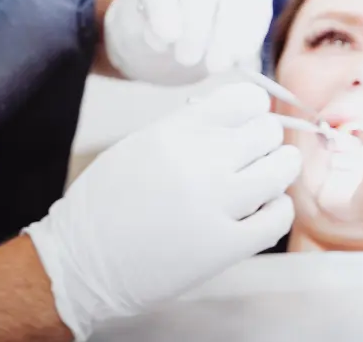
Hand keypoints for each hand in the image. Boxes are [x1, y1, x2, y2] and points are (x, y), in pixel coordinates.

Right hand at [25, 84, 299, 339]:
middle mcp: (201, 160)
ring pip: (282, 167)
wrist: (79, 263)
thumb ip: (189, 127)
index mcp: (177, 130)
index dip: (253, 110)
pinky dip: (278, 209)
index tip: (248, 122)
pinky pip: (279, 217)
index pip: (246, 99)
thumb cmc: (106, 203)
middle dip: (265, 140)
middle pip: (268, 131)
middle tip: (253, 156)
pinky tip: (263, 210)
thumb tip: (238, 116)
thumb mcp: (141, 144)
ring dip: (279, 169)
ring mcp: (216, 203)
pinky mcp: (225, 246)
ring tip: (265, 179)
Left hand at [103, 0, 272, 84]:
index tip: (168, 37)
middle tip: (186, 58)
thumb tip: (168, 36)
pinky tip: (238, 58)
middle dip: (196, 22)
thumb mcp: (131, 32)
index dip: (162, 3)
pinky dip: (249, 35)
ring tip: (215, 66)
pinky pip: (257, 6)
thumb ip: (144, 30)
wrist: (174, 35)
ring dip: (227, 33)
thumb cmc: (148, 30)